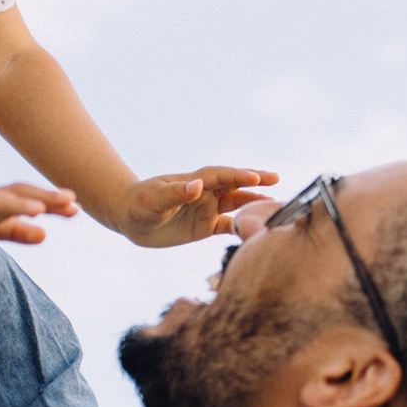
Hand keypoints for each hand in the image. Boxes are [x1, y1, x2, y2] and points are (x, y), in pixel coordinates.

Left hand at [112, 167, 281, 247]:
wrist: (130, 217)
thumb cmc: (139, 204)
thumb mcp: (154, 199)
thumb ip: (176, 193)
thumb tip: (197, 185)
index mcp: (195, 183)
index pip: (221, 176)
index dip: (239, 176)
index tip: (256, 177)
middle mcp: (205, 193)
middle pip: (235, 185)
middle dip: (255, 182)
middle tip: (277, 179)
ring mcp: (207, 209)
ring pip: (236, 204)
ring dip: (254, 204)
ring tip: (276, 204)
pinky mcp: (205, 227)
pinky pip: (228, 226)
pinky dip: (242, 227)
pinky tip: (258, 231)